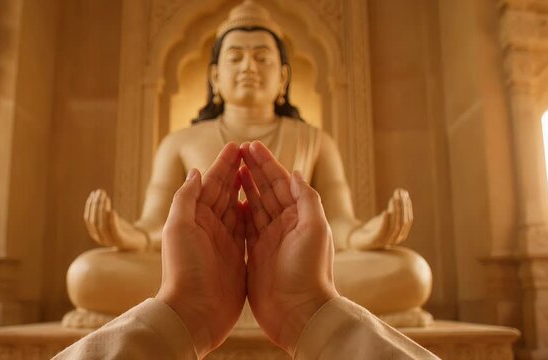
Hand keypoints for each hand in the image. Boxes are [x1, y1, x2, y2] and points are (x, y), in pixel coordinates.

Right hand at [83, 189, 147, 249]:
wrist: (138, 240)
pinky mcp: (121, 241)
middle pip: (94, 221)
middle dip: (96, 205)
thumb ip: (103, 211)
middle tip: (100, 192)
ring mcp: (110, 241)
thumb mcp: (111, 218)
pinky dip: (112, 221)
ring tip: (106, 197)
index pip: (88, 219)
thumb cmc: (123, 228)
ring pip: (102, 225)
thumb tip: (96, 194)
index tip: (93, 194)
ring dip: (103, 209)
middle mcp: (100, 239)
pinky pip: (114, 231)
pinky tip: (113, 210)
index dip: (89, 206)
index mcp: (95, 234)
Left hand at [156, 143, 245, 357]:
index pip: (211, 184)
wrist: (195, 311)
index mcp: (195, 217)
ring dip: (244, 189)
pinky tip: (258, 204)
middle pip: (225, 192)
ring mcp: (224, 242)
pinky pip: (245, 229)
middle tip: (250, 152)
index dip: (223, 164)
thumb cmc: (184, 269)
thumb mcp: (178, 228)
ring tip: (256, 172)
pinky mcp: (237, 257)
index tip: (236, 146)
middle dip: (235, 171)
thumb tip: (197, 171)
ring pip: (236, 208)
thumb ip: (187, 198)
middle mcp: (209, 227)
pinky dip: (251, 214)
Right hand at [239, 141, 337, 355]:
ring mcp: (270, 240)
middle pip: (267, 190)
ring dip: (246, 186)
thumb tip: (295, 172)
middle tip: (238, 150)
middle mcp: (285, 226)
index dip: (266, 163)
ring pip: (255, 206)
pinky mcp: (256, 255)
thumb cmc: (309, 271)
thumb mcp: (315, 229)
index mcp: (299, 216)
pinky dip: (240, 212)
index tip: (250, 146)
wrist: (299, 312)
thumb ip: (306, 199)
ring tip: (234, 168)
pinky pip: (247, 228)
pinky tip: (232, 201)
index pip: (281, 182)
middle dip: (254, 169)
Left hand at [376, 188, 412, 246]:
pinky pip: (382, 231)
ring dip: (395, 211)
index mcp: (401, 234)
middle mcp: (395, 239)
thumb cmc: (374, 227)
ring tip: (393, 198)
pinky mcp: (374, 241)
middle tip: (399, 194)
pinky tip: (385, 212)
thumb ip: (394, 208)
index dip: (407, 206)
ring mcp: (385, 241)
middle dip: (402, 207)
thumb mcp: (386, 217)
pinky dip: (385, 222)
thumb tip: (403, 191)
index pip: (408, 220)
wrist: (357, 239)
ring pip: (395, 226)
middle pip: (403, 222)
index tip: (405, 193)